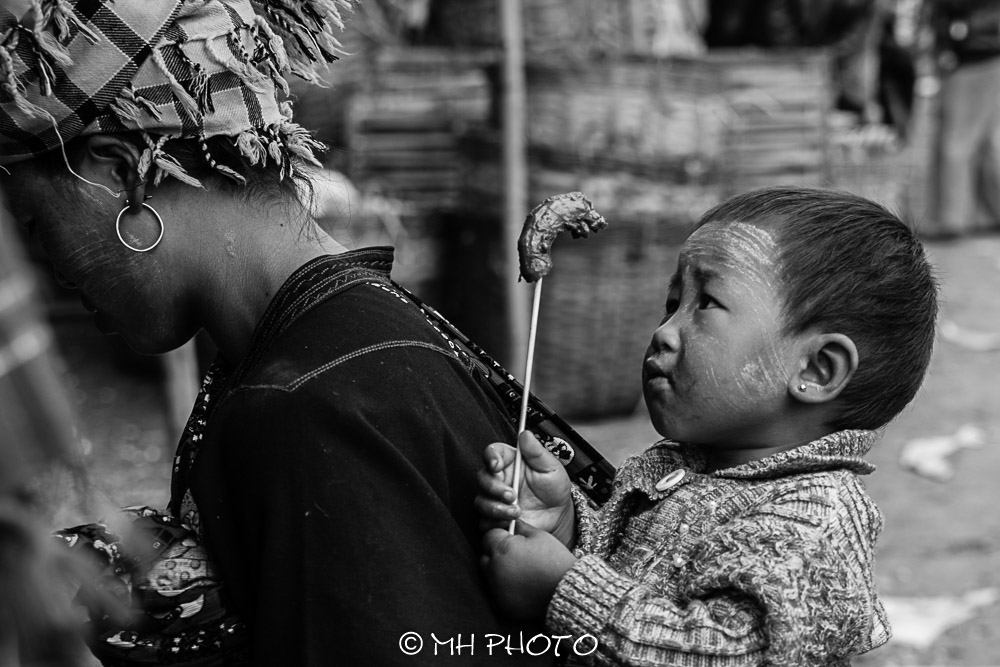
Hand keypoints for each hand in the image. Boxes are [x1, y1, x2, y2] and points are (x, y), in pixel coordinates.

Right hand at [475, 431, 574, 546]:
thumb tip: (525, 434)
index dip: (490, 457)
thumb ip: (536, 451)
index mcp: (510, 462)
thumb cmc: (554, 489)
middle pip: (482, 477)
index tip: (496, 465)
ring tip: (516, 511)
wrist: (558, 516)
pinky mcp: (495, 518)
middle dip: (494, 487)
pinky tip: (510, 522)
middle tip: (511, 495)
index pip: (492, 453)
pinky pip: (484, 521)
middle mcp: (500, 479)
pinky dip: (495, 522)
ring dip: (496, 507)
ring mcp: (495, 499)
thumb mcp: (550, 468)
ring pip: (481, 500)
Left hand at [481, 521, 576, 619]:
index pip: (488, 537)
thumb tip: (510, 523)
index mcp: (502, 549)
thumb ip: (519, 527)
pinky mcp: (501, 605)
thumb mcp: (539, 536)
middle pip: (485, 556)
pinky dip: (503, 589)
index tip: (511, 540)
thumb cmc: (554, 560)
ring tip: (520, 572)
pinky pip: (495, 593)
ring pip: (488, 576)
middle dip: (496, 554)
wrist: (566, 591)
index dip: (500, 537)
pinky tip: (520, 586)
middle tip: (516, 556)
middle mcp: (494, 569)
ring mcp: (496, 589)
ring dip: (498, 572)